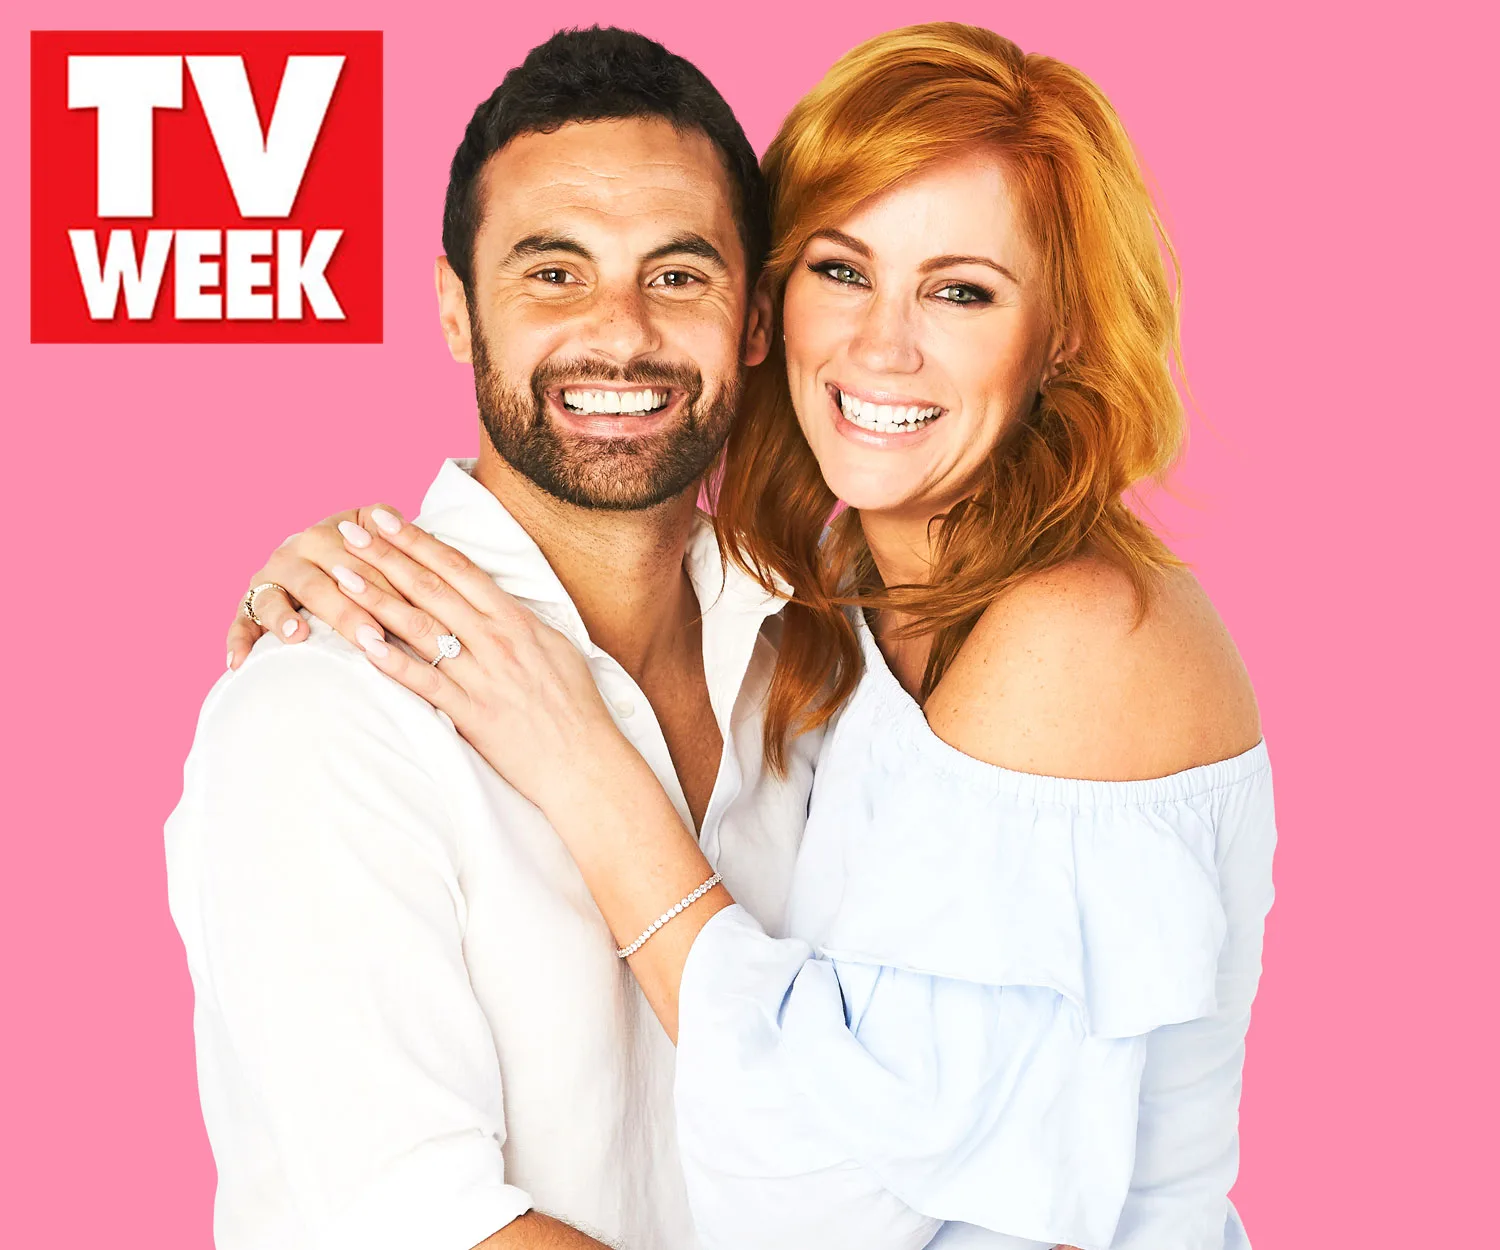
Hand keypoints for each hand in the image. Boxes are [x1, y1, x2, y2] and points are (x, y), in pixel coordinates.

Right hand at [226, 505, 407, 669]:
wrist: (319, 562)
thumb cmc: (360, 554)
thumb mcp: (373, 531)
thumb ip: (386, 525)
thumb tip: (390, 517)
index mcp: (323, 537)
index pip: (354, 564)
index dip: (381, 588)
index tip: (404, 612)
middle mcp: (290, 555)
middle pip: (317, 585)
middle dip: (345, 613)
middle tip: (370, 639)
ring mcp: (266, 580)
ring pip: (272, 600)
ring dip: (283, 619)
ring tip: (298, 636)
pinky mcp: (247, 606)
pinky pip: (239, 624)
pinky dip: (237, 642)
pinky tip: (238, 663)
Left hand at [328, 507, 634, 815]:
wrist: (586, 762)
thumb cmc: (576, 708)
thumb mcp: (557, 649)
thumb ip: (521, 623)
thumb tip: (496, 603)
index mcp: (516, 620)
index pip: (459, 568)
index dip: (419, 540)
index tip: (387, 519)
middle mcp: (497, 641)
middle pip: (432, 588)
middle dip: (387, 556)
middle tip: (350, 531)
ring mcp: (483, 677)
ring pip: (421, 629)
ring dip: (378, 601)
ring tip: (343, 578)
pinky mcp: (473, 715)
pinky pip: (427, 685)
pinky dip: (394, 665)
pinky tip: (363, 647)